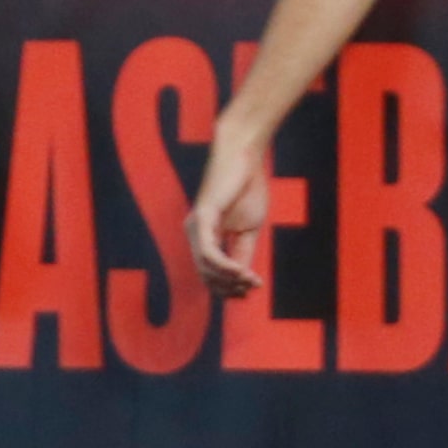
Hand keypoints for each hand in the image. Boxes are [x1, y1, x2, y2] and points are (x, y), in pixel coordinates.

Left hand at [184, 130, 275, 297]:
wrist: (245, 155)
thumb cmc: (247, 187)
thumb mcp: (248, 229)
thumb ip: (242, 252)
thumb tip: (242, 279)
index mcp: (205, 236)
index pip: (209, 273)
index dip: (228, 288)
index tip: (251, 291)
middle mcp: (195, 233)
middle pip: (206, 275)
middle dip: (230, 287)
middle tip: (252, 287)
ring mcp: (196, 226)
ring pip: (205, 267)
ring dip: (230, 279)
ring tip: (250, 280)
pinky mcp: (202, 217)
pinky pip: (208, 252)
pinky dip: (225, 266)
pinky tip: (241, 272)